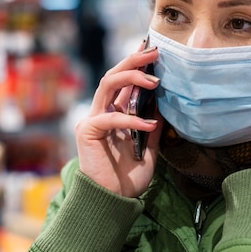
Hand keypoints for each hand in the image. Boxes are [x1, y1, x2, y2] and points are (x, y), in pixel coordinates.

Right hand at [75, 43, 161, 197]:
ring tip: (154, 80)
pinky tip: (149, 125)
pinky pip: (110, 117)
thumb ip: (153, 128)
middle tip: (155, 52)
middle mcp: (100, 113)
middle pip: (113, 75)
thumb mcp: (148, 150)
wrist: (112, 202)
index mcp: (113, 114)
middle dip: (134, 60)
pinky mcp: (88, 132)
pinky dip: (131, 119)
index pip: (123, 82)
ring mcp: (92, 120)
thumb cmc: (126, 180)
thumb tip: (163, 105)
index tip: (151, 48)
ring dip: (131, 77)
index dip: (135, 63)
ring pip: (108, 85)